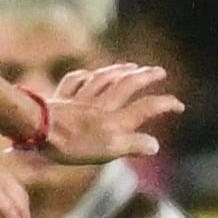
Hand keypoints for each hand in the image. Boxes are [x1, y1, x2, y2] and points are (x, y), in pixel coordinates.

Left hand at [38, 63, 181, 164]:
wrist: (38, 130)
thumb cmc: (72, 145)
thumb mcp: (106, 151)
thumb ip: (132, 146)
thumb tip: (155, 145)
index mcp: (113, 121)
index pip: (145, 108)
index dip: (164, 105)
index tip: (179, 105)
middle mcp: (100, 107)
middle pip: (127, 86)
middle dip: (145, 77)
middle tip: (159, 71)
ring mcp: (80, 100)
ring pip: (104, 79)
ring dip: (120, 71)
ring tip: (131, 66)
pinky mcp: (61, 99)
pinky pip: (75, 82)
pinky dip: (85, 77)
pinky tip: (88, 74)